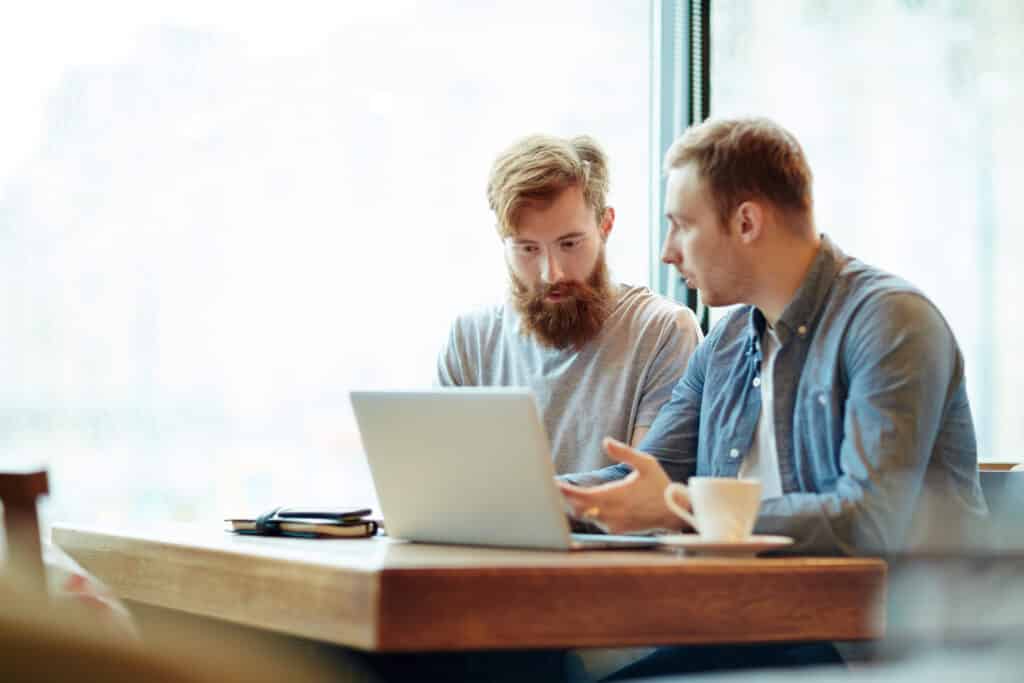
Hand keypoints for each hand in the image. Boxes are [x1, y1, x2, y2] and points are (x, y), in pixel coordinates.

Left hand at [558, 437, 686, 533]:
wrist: (674, 512)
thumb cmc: (659, 485)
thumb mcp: (646, 463)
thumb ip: (624, 453)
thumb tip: (606, 441)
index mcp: (616, 495)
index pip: (582, 495)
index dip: (566, 491)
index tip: (554, 484)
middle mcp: (612, 512)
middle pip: (579, 508)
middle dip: (566, 498)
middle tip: (555, 487)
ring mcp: (614, 523)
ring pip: (587, 515)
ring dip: (577, 505)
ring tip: (566, 494)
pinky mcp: (617, 530)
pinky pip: (597, 521)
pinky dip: (589, 512)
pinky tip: (586, 503)